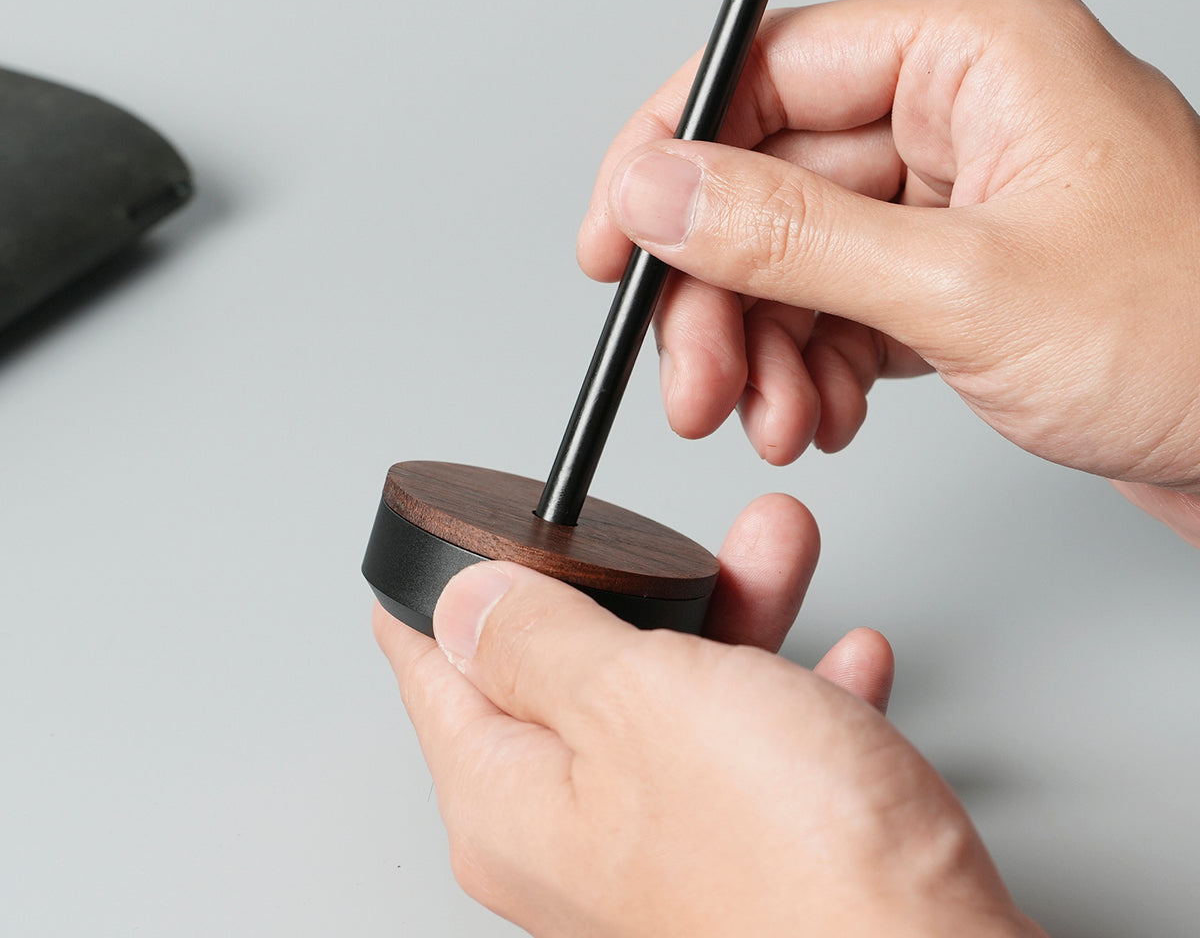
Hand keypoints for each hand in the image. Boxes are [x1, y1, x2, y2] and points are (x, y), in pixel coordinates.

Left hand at [375, 495, 1041, 936]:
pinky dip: (795, 695)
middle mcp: (574, 836)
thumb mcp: (636, 698)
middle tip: (662, 532)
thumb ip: (538, 640)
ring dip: (731, 616)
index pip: (432, 669)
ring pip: (676, 695)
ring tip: (778, 551)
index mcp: (511, 801)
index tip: (466, 537)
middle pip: (570, 671)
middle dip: (628, 585)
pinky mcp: (748, 856)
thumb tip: (461, 602)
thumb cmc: (791, 860)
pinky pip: (755, 747)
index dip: (444, 588)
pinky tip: (843, 661)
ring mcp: (663, 849)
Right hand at [578, 0, 1199, 542]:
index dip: (670, 156)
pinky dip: (815, 362)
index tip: (614, 242)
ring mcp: (959, 193)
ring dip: (763, 345)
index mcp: (974, 54)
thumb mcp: (963, 289)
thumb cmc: (1199, 345)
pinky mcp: (959, 268)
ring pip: (797, 251)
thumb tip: (660, 188)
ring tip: (770, 420)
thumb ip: (791, 235)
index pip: (766, 69)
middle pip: (771, 178)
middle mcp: (961, 110)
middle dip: (720, 293)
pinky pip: (843, 299)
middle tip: (693, 383)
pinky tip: (821, 413)